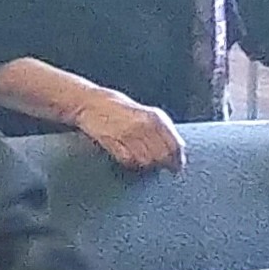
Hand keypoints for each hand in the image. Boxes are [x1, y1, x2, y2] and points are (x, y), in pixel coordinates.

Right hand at [73, 90, 187, 172]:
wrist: (90, 102)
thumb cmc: (121, 109)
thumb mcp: (147, 114)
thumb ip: (163, 130)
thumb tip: (178, 152)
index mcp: (156, 118)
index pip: (175, 145)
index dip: (177, 159)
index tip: (176, 167)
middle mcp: (144, 125)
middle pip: (162, 156)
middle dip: (162, 164)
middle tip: (159, 166)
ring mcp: (127, 134)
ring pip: (146, 160)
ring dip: (145, 164)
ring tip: (142, 161)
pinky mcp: (112, 141)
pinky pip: (128, 160)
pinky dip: (130, 162)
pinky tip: (129, 158)